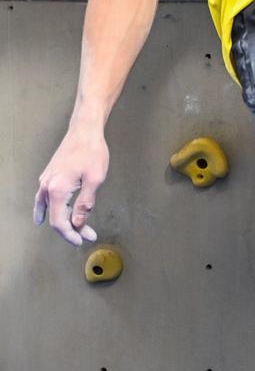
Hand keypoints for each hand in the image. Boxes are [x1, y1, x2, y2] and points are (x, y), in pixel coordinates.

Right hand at [34, 126, 107, 245]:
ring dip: (61, 221)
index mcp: (57, 190)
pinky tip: (42, 217)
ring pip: (47, 209)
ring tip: (73, 232)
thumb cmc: (92, 152)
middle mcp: (46, 187)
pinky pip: (43, 199)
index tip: (83, 240)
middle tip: (88, 235)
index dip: (71, 234)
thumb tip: (77, 224)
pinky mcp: (48, 176)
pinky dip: (45, 211)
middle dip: (71, 229)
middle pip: (54, 217)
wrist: (84, 131)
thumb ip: (85, 204)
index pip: (59, 222)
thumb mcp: (95, 179)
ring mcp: (45, 181)